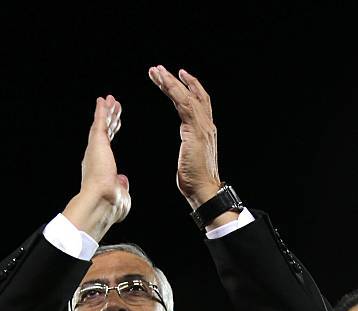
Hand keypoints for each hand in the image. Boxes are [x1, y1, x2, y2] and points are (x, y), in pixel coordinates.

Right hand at [63, 95, 130, 241]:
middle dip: (110, 118)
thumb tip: (123, 180)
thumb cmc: (110, 206)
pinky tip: (103, 100)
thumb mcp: (120, 195)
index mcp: (100, 168)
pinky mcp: (96, 143)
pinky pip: (99, 122)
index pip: (107, 146)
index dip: (112, 133)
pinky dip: (101, 111)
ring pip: (102, 125)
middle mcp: (95, 157)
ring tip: (111, 99)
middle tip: (115, 106)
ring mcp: (95, 149)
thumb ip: (121, 186)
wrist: (101, 203)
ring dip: (106, 111)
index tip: (117, 123)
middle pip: (105, 132)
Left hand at [148, 65, 221, 208]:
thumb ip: (189, 146)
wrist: (203, 189)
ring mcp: (202, 127)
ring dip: (171, 82)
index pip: (198, 102)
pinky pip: (184, 105)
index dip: (189, 88)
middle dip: (177, 80)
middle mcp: (206, 125)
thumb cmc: (195, 180)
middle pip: (194, 94)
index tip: (177, 77)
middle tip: (159, 70)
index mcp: (204, 130)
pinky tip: (165, 83)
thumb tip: (186, 147)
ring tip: (156, 72)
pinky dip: (175, 91)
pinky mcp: (196, 131)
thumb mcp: (190, 157)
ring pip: (187, 96)